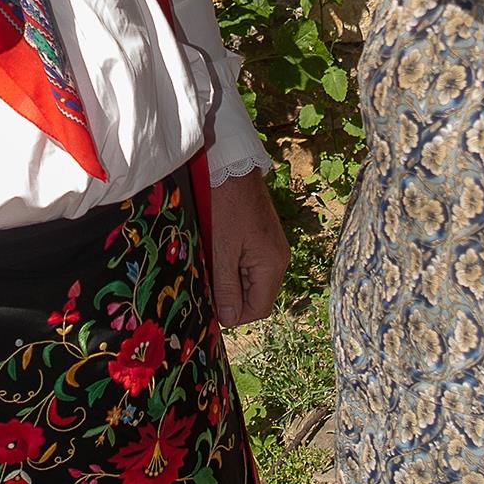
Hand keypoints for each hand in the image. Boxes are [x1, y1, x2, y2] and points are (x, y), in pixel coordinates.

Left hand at [209, 170, 288, 329]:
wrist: (230, 165)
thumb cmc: (225, 204)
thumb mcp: (221, 249)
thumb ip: (226, 286)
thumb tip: (230, 318)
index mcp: (273, 264)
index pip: (259, 309)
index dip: (234, 314)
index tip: (210, 305)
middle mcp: (278, 258)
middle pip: (256, 295)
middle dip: (231, 295)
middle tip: (205, 283)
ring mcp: (271, 247)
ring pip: (250, 279)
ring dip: (229, 279)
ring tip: (209, 264)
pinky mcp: (262, 237)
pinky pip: (248, 263)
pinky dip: (231, 264)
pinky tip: (216, 252)